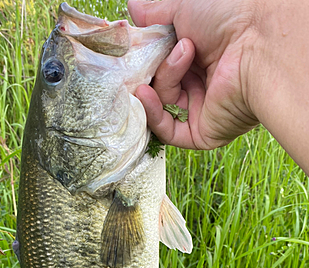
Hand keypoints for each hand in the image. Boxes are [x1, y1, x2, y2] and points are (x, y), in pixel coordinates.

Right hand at [128, 0, 259, 149]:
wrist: (257, 41)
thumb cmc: (229, 16)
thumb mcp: (182, 6)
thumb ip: (154, 12)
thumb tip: (133, 10)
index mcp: (196, 58)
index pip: (158, 65)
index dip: (145, 58)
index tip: (133, 48)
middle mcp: (199, 84)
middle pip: (157, 86)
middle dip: (151, 69)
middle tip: (150, 51)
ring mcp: (200, 109)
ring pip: (161, 103)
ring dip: (164, 78)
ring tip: (184, 53)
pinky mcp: (201, 133)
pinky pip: (167, 130)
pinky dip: (153, 112)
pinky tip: (145, 94)